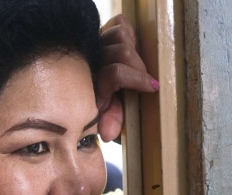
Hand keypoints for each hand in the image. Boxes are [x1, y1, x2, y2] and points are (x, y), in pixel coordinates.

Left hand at [97, 14, 158, 141]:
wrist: (77, 90)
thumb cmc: (96, 104)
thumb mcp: (101, 116)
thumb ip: (109, 120)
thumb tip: (108, 134)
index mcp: (92, 80)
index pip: (116, 73)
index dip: (138, 79)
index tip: (153, 87)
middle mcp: (92, 57)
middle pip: (123, 51)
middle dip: (139, 66)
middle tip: (145, 80)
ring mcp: (96, 42)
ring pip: (121, 32)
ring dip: (134, 47)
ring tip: (138, 63)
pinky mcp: (102, 32)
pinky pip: (119, 23)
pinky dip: (129, 33)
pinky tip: (132, 47)